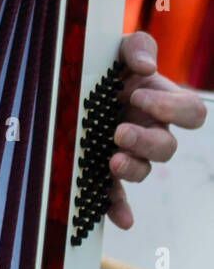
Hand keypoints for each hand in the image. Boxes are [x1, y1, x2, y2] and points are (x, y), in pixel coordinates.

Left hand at [107, 31, 208, 228]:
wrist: (75, 81)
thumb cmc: (105, 64)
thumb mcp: (119, 48)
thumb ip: (137, 47)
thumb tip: (145, 67)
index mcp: (162, 102)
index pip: (192, 112)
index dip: (171, 108)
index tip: (138, 95)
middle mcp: (151, 130)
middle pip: (168, 147)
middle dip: (146, 141)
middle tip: (119, 132)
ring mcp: (130, 153)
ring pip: (145, 170)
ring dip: (132, 168)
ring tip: (110, 161)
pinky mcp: (105, 171)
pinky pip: (118, 195)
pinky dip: (119, 208)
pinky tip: (120, 220)